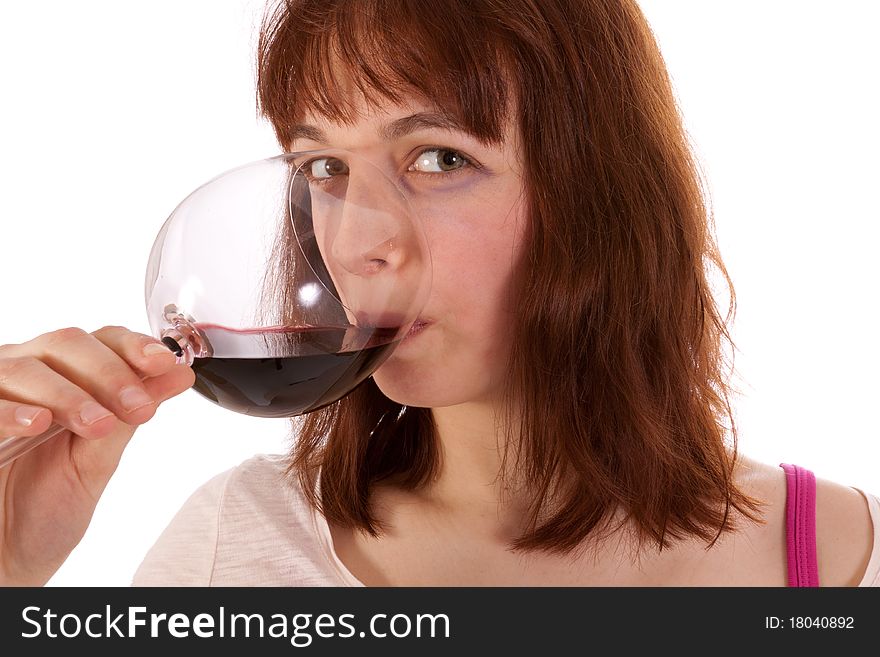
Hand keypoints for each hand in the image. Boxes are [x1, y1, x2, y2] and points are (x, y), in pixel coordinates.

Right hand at [0, 326, 194, 585]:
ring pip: (27, 367)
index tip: (164, 364)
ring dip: (69, 393)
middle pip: (66, 343)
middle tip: (138, 407)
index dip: (134, 345)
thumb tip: (180, 374)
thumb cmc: (49, 506)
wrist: (8, 555)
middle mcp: (27, 375)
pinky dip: (12, 409)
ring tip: (97, 423)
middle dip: (110, 372)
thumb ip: (131, 414)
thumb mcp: (100, 459)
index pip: (102, 339)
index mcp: (66, 377)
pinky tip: (37, 423)